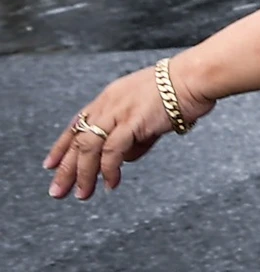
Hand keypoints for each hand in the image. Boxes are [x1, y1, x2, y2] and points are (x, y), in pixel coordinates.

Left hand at [44, 62, 214, 200]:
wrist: (196, 77)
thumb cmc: (181, 90)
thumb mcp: (149, 112)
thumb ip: (136, 134)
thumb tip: (128, 156)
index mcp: (110, 98)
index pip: (77, 124)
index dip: (62, 146)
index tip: (51, 164)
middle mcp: (108, 104)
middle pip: (77, 140)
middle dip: (66, 169)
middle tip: (58, 190)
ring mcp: (118, 113)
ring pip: (89, 149)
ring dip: (84, 174)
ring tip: (82, 194)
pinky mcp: (132, 122)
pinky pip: (112, 152)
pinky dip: (109, 170)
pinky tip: (111, 182)